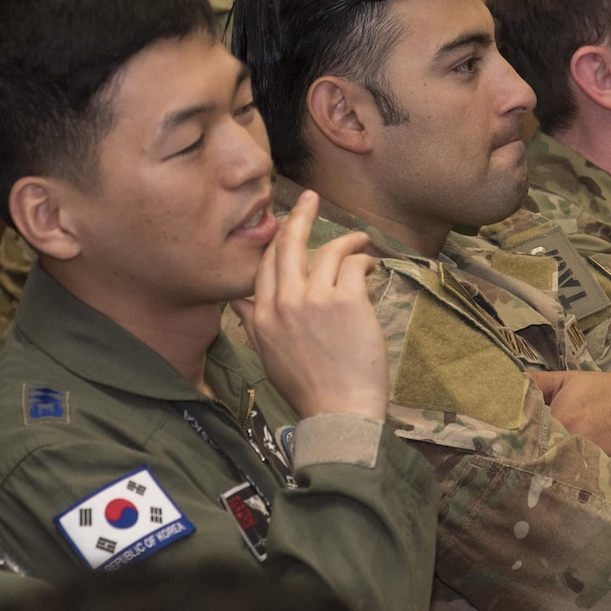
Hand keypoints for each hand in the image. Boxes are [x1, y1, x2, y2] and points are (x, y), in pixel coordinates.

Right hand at [231, 189, 386, 420]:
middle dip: (300, 215)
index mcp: (264, 316)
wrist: (339, 413)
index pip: (267, 264)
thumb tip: (239, 301)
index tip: (287, 226)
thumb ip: (253, 325)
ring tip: (360, 242)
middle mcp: (285, 302)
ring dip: (347, 241)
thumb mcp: (268, 358)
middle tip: (310, 198)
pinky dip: (364, 260)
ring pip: (327, 250)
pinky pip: (354, 264)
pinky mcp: (347, 301)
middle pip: (289, 244)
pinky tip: (371, 266)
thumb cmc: (309, 391)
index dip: (278, 240)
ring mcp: (315, 300)